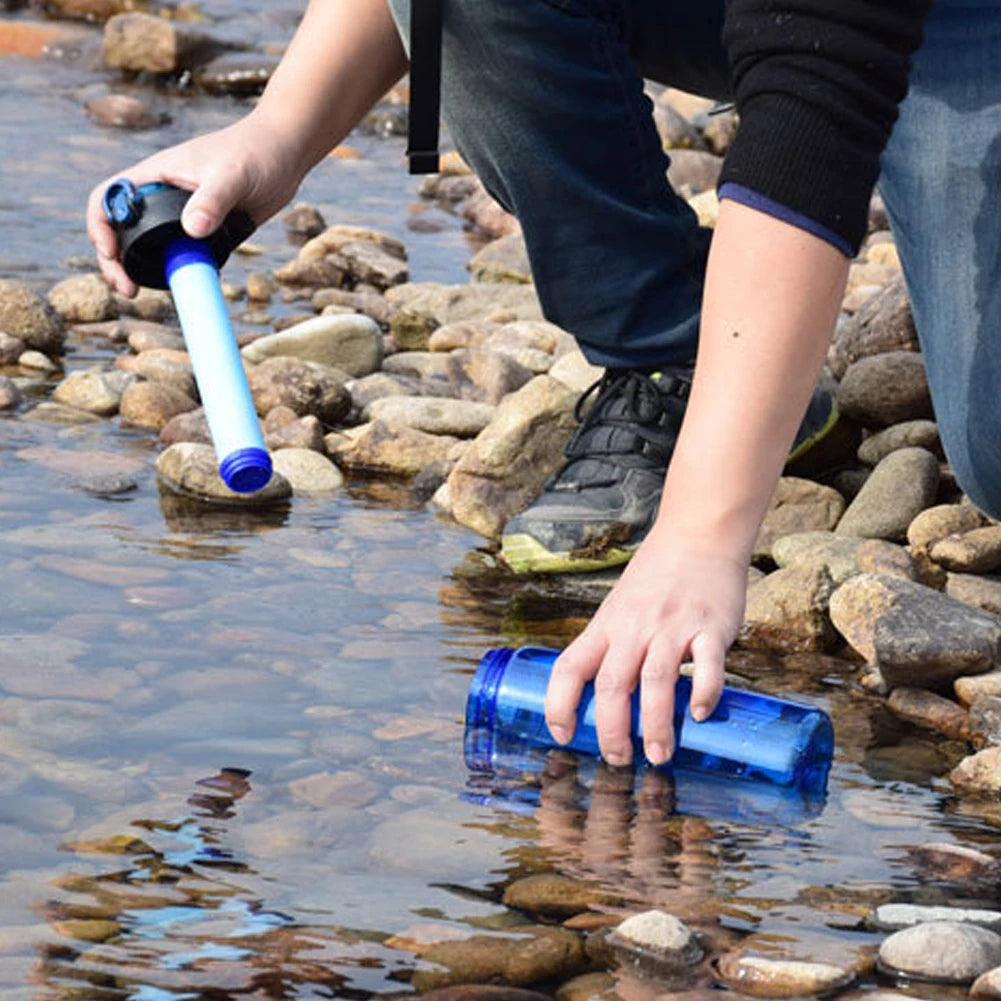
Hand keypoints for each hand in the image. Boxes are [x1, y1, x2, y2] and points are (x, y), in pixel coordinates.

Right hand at [86, 110, 305, 296]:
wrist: (286, 155)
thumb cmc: (256, 151)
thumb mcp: (233, 175)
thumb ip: (212, 200)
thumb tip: (191, 230)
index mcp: (155, 175)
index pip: (109, 197)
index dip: (101, 225)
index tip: (111, 252)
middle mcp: (162, 196)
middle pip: (123, 230)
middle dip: (117, 260)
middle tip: (128, 289)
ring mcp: (184, 215)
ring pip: (151, 247)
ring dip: (144, 270)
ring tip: (143, 293)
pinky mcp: (207, 231)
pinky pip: (183, 255)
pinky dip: (177, 271)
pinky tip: (187, 285)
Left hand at [544, 531, 746, 766]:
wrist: (697, 535)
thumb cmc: (657, 577)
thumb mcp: (620, 608)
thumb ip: (613, 646)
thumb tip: (606, 699)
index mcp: (606, 626)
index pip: (570, 667)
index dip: (558, 704)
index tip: (562, 734)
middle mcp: (634, 628)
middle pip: (611, 684)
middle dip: (611, 730)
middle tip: (619, 760)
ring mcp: (672, 627)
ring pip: (655, 681)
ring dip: (656, 725)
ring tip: (660, 755)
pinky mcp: (710, 626)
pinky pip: (707, 664)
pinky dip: (703, 692)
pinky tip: (701, 714)